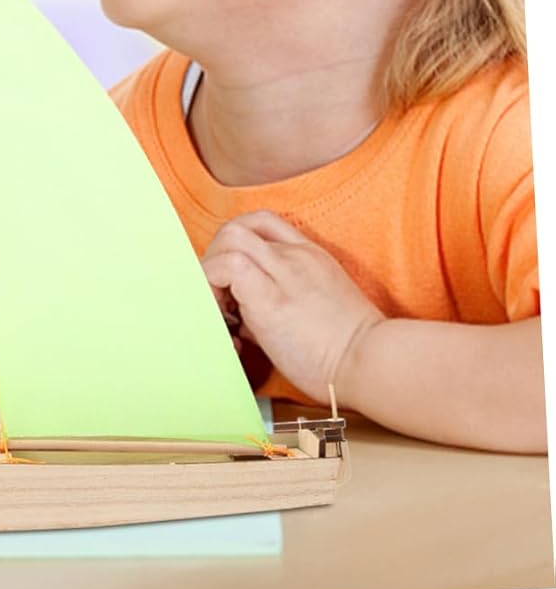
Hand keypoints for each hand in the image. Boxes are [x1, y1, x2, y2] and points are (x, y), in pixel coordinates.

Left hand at [201, 210, 383, 405]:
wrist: (376, 366)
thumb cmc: (354, 355)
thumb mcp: (321, 311)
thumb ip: (283, 301)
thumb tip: (243, 320)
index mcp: (312, 258)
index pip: (263, 223)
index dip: (236, 244)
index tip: (231, 281)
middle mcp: (297, 257)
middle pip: (237, 227)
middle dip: (215, 257)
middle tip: (219, 298)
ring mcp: (285, 272)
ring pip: (228, 238)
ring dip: (211, 271)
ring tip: (221, 309)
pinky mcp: (270, 297)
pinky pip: (225, 267)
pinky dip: (212, 286)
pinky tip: (224, 317)